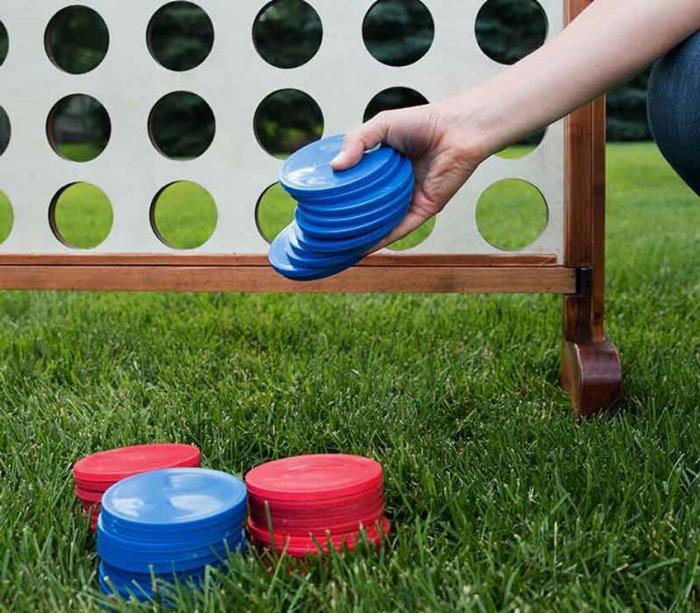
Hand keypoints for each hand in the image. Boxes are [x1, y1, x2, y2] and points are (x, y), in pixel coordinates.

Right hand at [331, 101, 486, 248]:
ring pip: (381, 223)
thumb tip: (335, 167)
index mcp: (384, 167)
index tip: (318, 203)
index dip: (339, 193)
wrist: (457, 129)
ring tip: (337, 247)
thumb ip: (356, 141)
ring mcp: (407, 200)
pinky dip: (381, 240)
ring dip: (361, 236)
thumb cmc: (423, 122)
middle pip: (367, 207)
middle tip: (322, 230)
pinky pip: (399, 230)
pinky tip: (362, 250)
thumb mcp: (381, 125)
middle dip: (347, 219)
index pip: (357, 184)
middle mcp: (394, 186)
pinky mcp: (422, 210)